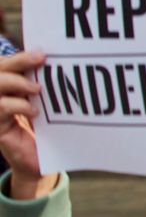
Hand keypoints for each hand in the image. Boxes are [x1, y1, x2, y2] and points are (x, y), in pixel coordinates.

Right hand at [0, 52, 58, 199]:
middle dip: (19, 61)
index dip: (22, 56)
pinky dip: (17, 105)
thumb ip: (51, 88)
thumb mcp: (50, 106)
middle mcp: (1, 95)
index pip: (9, 64)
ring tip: (37, 88)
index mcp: (12, 87)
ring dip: (16, 82)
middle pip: (0, 69)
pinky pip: (0, 107)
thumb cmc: (47, 132)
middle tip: (41, 59)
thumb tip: (68, 65)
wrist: (39, 164)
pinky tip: (34, 110)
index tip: (44, 52)